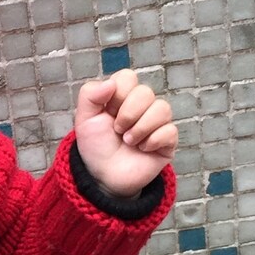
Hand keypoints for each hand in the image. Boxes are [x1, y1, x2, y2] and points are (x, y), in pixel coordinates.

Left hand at [74, 69, 177, 198]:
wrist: (103, 177)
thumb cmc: (96, 147)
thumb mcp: (84, 120)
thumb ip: (89, 95)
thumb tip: (110, 83)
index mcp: (123, 96)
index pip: (128, 77)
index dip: (117, 95)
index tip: (108, 112)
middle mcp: (143, 106)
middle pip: (145, 92)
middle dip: (128, 114)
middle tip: (118, 131)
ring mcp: (157, 122)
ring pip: (162, 109)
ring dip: (140, 128)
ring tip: (129, 142)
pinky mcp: (168, 140)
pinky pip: (170, 131)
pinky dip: (153, 141)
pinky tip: (143, 150)